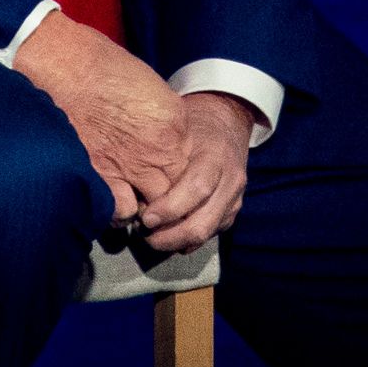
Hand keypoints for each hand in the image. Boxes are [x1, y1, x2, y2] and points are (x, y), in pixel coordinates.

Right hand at [8, 13, 188, 225]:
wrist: (60, 64)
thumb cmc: (96, 63)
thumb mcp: (145, 85)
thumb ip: (159, 118)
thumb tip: (157, 137)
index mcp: (174, 120)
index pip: (189, 160)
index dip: (172, 166)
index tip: (158, 165)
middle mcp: (159, 147)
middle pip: (177, 186)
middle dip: (163, 189)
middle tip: (144, 185)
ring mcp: (131, 165)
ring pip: (154, 206)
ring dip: (141, 203)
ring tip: (127, 193)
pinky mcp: (102, 176)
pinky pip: (120, 210)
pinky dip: (114, 208)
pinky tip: (106, 196)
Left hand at [136, 92, 255, 253]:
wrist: (227, 124)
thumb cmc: (194, 127)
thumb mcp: (178, 132)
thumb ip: (162, 160)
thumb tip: (133, 188)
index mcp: (216, 157)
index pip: (197, 189)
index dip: (170, 208)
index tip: (145, 217)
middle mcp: (231, 182)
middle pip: (202, 223)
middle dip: (170, 237)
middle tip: (144, 234)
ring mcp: (234, 201)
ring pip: (205, 234)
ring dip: (176, 242)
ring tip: (151, 235)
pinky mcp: (231, 213)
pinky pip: (208, 236)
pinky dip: (185, 241)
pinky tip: (167, 233)